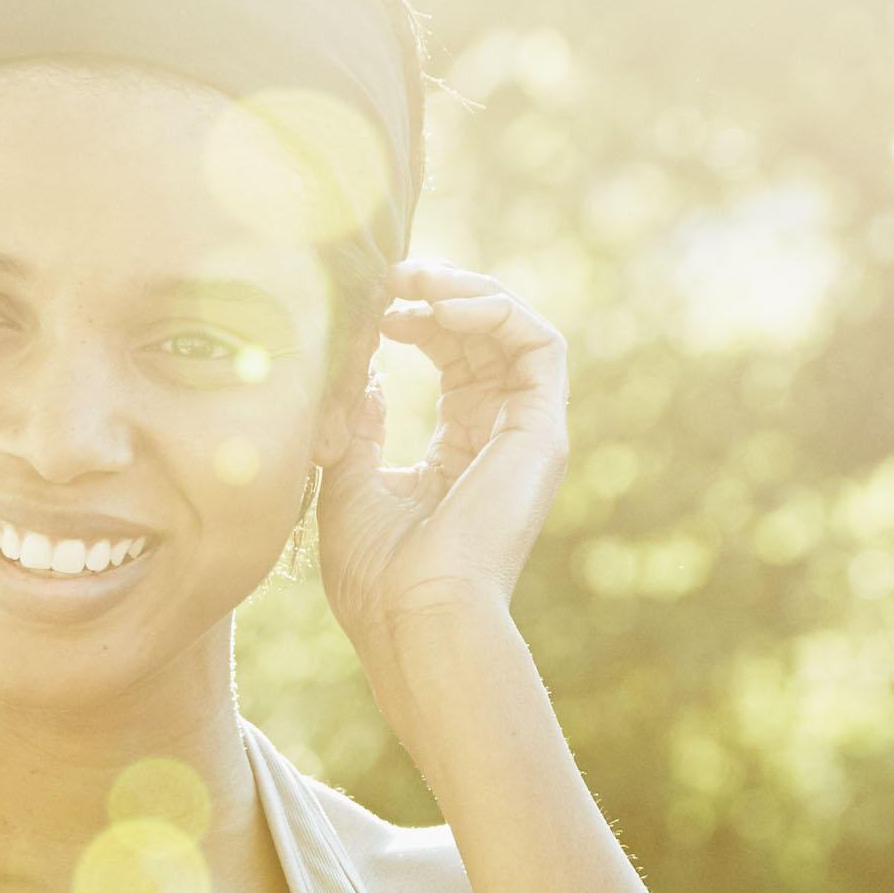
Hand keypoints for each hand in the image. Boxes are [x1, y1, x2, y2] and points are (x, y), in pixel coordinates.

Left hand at [312, 260, 570, 688]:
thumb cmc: (376, 574)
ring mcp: (527, 435)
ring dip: (465, 291)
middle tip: (389, 274)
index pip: (455, 363)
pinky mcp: (543, 431)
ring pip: (516, 331)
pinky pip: (540, 344)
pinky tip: (442, 305)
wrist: (415, 618)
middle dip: (438, 294)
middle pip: (485, 339)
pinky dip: (496, 310)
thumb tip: (365, 371)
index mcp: (460, 455)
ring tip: (413, 279)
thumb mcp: (350, 482)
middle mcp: (501, 440)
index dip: (417, 321)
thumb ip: (359, 423)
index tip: (369, 306)